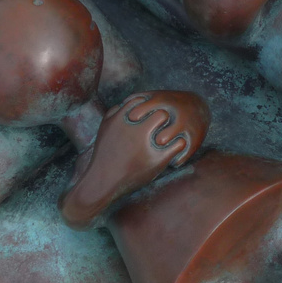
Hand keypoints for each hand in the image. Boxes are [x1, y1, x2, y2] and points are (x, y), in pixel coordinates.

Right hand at [58, 91, 209, 229]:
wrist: (102, 181)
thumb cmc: (104, 154)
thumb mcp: (104, 129)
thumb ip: (114, 113)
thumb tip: (124, 103)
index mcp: (123, 119)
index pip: (145, 101)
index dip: (150, 107)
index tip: (152, 116)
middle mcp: (136, 129)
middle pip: (161, 111)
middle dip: (164, 116)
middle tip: (166, 126)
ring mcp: (147, 144)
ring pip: (170, 125)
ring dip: (174, 128)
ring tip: (173, 135)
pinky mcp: (157, 159)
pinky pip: (178, 144)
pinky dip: (180, 144)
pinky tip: (176, 149)